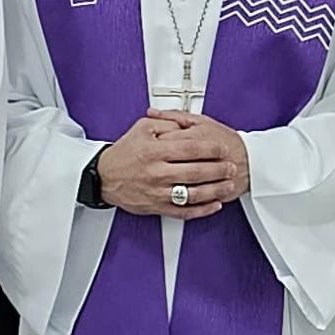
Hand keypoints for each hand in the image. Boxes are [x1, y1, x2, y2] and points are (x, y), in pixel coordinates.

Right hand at [96, 113, 248, 217]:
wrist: (104, 177)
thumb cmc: (124, 153)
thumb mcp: (142, 128)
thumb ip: (166, 122)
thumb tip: (186, 123)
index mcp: (155, 152)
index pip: (190, 148)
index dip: (211, 148)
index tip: (223, 148)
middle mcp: (157, 173)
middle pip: (196, 171)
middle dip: (218, 169)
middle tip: (231, 166)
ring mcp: (158, 192)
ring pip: (193, 194)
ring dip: (215, 190)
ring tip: (228, 184)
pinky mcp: (157, 207)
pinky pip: (184, 212)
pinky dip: (202, 210)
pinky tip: (214, 204)